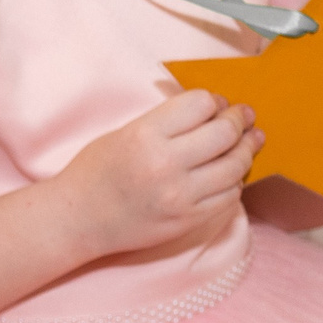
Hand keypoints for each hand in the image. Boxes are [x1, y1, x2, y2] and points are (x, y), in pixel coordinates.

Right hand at [54, 90, 260, 259]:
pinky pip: (230, 195)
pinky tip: (228, 173)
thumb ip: (167, 122)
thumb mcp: (122, 133)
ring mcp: (179, 196)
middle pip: (226, 133)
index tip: (215, 105)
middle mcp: (165, 165)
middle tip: (242, 118)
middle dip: (239, 121)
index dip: (213, 101)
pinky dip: (234, 180)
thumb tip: (216, 110)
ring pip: (236, 166)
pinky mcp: (188, 220)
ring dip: (245, 150)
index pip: (201, 103)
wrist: (76, 221)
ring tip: (247, 143)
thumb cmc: (95, 173)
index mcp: (144, 136)